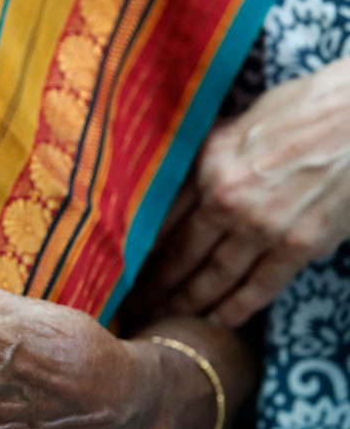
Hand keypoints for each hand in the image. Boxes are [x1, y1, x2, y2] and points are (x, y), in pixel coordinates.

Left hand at [143, 57, 349, 326]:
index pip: (160, 218)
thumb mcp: (239, 122)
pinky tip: (216, 321)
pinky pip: (261, 285)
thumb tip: (179, 179)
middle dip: (155, 284)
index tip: (123, 267)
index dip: (140, 248)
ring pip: (215, 275)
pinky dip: (237, 307)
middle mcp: (227, 198)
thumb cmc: (305, 107)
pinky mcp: (299, 244)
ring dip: (187, 302)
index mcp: (207, 165)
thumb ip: (208, 157)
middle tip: (133, 306)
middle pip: (180, 253)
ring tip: (165, 319)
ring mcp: (263, 225)